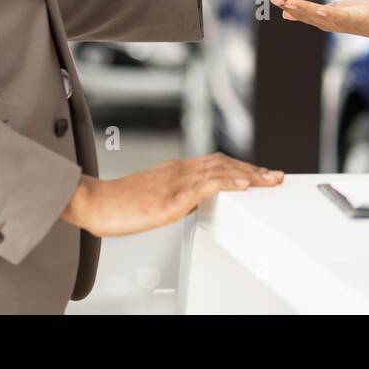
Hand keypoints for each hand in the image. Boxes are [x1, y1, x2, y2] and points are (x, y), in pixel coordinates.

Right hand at [62, 153, 283, 236]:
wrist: (93, 202)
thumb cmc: (118, 204)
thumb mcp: (154, 197)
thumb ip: (175, 195)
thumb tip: (193, 202)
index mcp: (176, 171)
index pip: (217, 164)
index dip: (241, 167)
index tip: (261, 173)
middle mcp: (179, 171)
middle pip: (224, 164)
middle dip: (253, 169)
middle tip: (276, 176)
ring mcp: (176, 182)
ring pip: (220, 171)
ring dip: (249, 175)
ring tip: (270, 180)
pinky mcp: (171, 197)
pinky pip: (206, 186)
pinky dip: (228, 183)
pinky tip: (244, 185)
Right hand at [270, 0, 368, 42]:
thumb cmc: (360, 16)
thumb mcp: (332, 12)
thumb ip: (311, 12)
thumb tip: (287, 12)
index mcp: (324, 19)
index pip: (303, 12)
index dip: (288, 6)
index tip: (274, 0)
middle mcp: (330, 23)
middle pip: (307, 14)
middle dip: (291, 7)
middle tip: (276, 0)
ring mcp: (342, 22)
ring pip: (319, 15)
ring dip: (304, 10)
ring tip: (290, 4)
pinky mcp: (355, 18)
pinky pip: (340, 16)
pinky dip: (329, 14)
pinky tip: (321, 10)